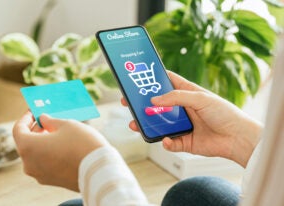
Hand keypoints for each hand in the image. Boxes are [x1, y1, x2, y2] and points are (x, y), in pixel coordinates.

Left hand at [13, 111, 107, 190]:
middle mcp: (29, 164)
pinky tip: (62, 145)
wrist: (99, 169)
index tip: (34, 111)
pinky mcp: (52, 181)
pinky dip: (49, 153)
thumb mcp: (67, 125)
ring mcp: (40, 174)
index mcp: (29, 147)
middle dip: (35, 130)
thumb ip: (51, 120)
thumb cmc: (82, 144)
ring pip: (36, 154)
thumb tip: (44, 119)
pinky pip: (45, 163)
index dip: (26, 118)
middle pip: (26, 143)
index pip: (18, 129)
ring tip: (57, 131)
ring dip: (42, 142)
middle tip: (47, 119)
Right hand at [122, 71, 261, 166]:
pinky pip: (169, 142)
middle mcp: (182, 108)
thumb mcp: (200, 98)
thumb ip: (176, 97)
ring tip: (135, 124)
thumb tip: (154, 99)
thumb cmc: (223, 113)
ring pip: (158, 124)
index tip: (138, 78)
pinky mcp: (184, 141)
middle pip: (157, 104)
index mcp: (187, 93)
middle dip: (142, 104)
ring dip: (146, 124)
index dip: (153, 80)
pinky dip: (165, 142)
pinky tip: (166, 140)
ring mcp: (182, 125)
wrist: (237, 138)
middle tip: (127, 103)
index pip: (166, 83)